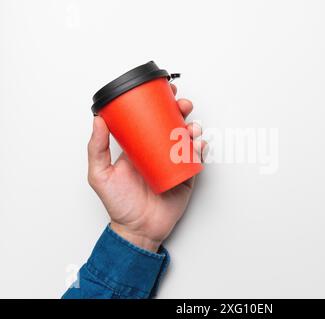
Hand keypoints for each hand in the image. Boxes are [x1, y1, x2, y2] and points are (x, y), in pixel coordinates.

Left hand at [87, 84, 204, 252]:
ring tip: (191, 127)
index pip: (151, 120)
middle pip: (173, 125)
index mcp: (139, 148)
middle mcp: (157, 152)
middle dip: (181, 112)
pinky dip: (200, 149)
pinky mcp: (186, 176)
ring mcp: (173, 163)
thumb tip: (98, 119)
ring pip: (187, 139)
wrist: (137, 229)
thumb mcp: (100, 175)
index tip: (164, 91)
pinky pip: (196, 159)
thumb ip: (97, 148)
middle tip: (183, 106)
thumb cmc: (119, 205)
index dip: (159, 104)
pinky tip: (198, 144)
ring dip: (193, 128)